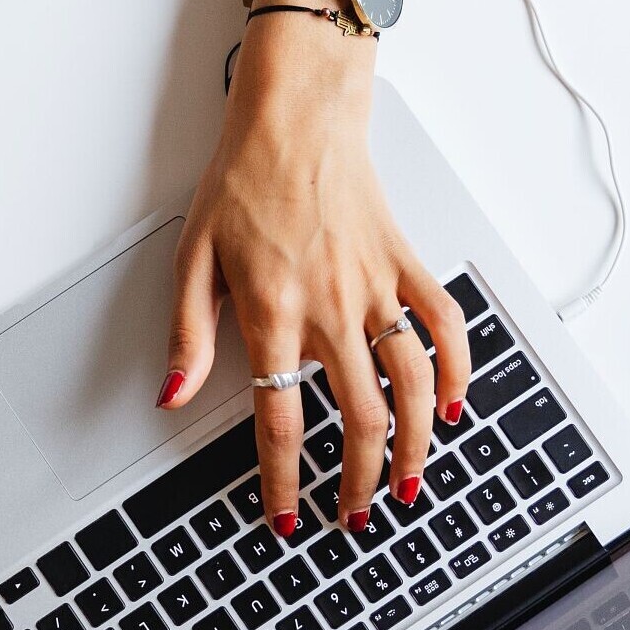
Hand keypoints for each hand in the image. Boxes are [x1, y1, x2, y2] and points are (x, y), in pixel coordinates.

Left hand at [160, 14, 471, 536]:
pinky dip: (456, 368)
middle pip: (359, 417)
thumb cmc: (242, 179)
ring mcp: (376, 287)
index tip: (288, 515)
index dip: (286, 481)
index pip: (282, 420)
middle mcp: (332, 307)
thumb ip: (187, 336)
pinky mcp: (405, 263)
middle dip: (361, 479)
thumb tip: (173, 397)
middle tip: (356, 513)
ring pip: (411, 383)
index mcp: (274, 313)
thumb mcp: (192, 259)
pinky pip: (445, 323)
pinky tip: (453, 404)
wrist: (296, 114)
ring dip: (416, 442)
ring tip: (411, 482)